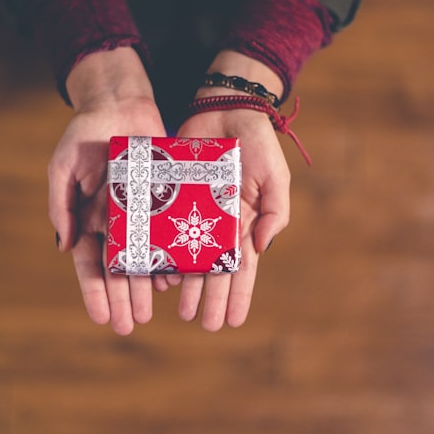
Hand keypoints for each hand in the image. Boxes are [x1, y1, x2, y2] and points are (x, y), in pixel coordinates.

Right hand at [48, 48, 165, 334]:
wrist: (120, 104)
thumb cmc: (86, 133)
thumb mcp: (64, 165)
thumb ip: (61, 204)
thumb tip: (64, 246)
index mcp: (88, 219)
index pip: (90, 264)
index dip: (95, 292)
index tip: (102, 318)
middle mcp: (115, 223)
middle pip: (118, 270)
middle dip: (122, 299)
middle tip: (129, 326)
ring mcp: (141, 214)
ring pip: (143, 259)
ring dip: (144, 287)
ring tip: (149, 312)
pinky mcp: (163, 201)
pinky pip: (168, 235)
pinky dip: (170, 258)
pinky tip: (174, 279)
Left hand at [173, 52, 290, 330]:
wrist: (224, 108)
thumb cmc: (256, 142)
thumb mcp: (274, 176)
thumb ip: (274, 211)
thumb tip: (261, 247)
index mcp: (244, 223)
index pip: (242, 268)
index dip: (239, 295)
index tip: (234, 321)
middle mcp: (218, 224)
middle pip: (214, 270)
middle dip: (211, 298)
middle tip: (204, 324)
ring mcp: (193, 213)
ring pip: (188, 257)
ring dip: (186, 285)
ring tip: (180, 310)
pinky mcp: (171, 197)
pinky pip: (164, 230)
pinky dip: (162, 252)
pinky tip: (158, 275)